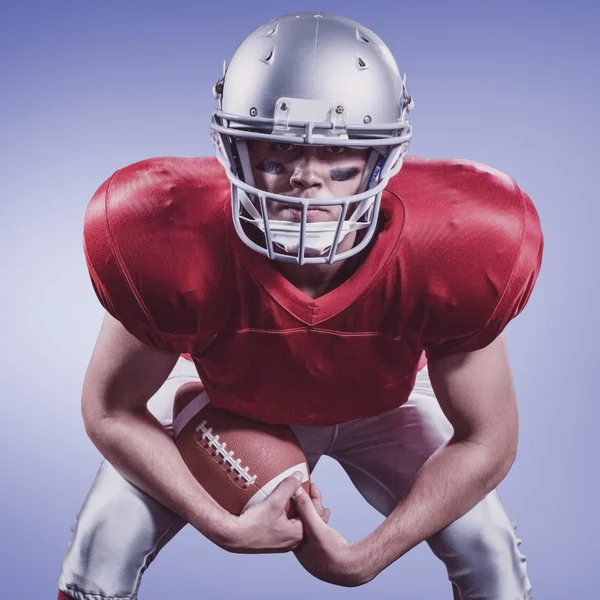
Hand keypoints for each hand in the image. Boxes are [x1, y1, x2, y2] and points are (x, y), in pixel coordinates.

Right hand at [214, 473, 328, 553]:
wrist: (232, 537)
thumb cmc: (254, 524)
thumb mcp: (275, 502)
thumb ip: (289, 487)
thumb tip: (299, 475)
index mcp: (297, 534)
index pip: (314, 515)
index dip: (315, 498)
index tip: (313, 485)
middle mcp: (292, 541)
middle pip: (306, 519)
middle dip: (307, 503)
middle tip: (306, 489)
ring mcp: (281, 542)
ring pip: (295, 522)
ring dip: (296, 509)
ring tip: (293, 495)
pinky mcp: (271, 540)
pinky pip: (284, 525)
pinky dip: (286, 515)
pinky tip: (279, 506)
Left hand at [292, 484, 369, 586]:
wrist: (352, 568)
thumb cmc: (332, 552)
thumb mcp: (316, 527)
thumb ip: (305, 508)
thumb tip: (295, 489)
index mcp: (296, 545)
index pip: (294, 519)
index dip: (297, 501)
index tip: (300, 487)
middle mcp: (303, 549)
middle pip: (304, 519)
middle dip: (308, 502)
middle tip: (312, 486)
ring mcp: (314, 551)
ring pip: (313, 523)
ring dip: (315, 507)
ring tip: (316, 492)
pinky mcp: (325, 550)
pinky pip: (320, 529)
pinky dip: (322, 518)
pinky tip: (326, 511)